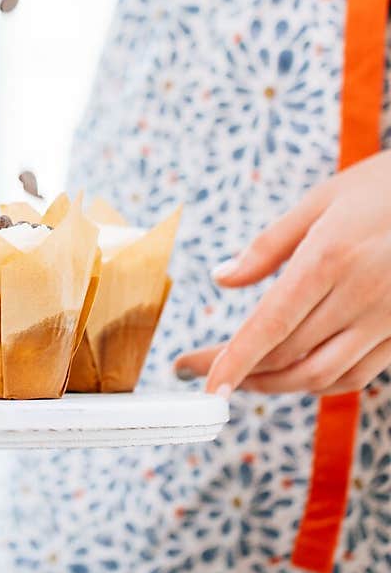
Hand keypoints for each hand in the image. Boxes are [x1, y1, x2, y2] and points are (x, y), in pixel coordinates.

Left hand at [175, 151, 390, 396]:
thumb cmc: (385, 187)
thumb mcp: (323, 199)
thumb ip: (269, 245)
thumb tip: (221, 279)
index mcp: (331, 257)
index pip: (271, 323)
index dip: (234, 359)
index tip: (203, 382)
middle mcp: (360, 295)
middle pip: (288, 354)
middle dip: (239, 371)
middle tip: (201, 371)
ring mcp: (387, 319)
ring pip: (320, 374)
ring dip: (274, 385)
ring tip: (240, 379)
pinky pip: (356, 375)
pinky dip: (319, 383)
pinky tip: (293, 375)